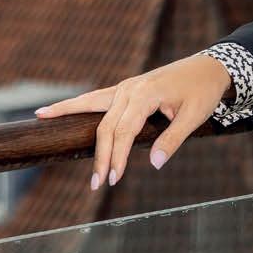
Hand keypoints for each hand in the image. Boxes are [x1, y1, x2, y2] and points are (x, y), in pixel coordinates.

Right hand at [33, 52, 232, 190]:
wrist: (209, 67)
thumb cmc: (203, 91)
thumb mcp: (194, 116)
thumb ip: (173, 140)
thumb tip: (154, 165)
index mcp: (147, 93)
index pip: (124, 130)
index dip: (117, 156)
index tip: (113, 179)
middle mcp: (130, 88)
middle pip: (107, 126)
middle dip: (101, 156)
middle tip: (97, 185)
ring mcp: (125, 87)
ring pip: (92, 109)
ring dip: (73, 123)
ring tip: (43, 127)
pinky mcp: (123, 90)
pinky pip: (93, 99)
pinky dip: (72, 105)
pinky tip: (47, 112)